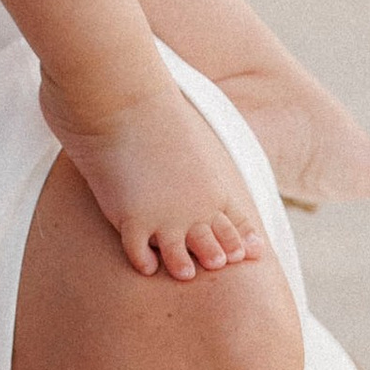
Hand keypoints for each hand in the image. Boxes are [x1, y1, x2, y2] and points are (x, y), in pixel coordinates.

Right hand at [39, 73, 266, 281]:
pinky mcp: (133, 221)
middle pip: (215, 248)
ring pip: (183, 261)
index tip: (248, 253)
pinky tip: (142, 262)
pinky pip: (141, 258)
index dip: (243, 240)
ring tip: (182, 271)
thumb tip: (184, 140)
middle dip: (217, 257)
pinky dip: (144, 263)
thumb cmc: (148, 104)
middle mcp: (196, 208)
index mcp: (213, 184)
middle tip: (214, 264)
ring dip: (183, 266)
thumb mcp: (186, 129)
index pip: (237, 222)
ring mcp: (165, 218)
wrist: (122, 98)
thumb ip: (189, 146)